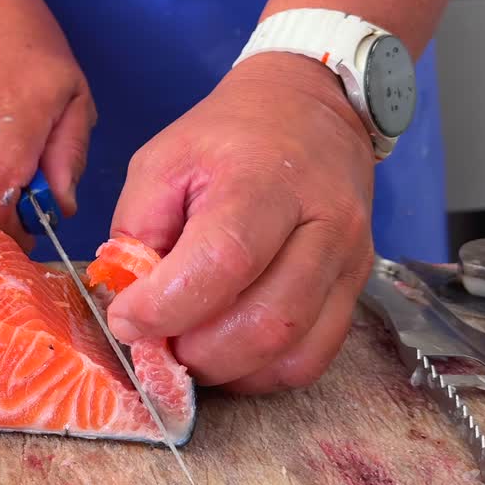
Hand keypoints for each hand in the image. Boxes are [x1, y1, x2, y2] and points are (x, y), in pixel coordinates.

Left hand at [106, 52, 375, 391]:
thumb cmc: (226, 138)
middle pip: (267, 322)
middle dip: (197, 352)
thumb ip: (138, 231)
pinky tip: (229, 351)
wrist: (311, 112)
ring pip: (293, 353)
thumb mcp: (162, 162)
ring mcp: (349, 262)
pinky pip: (313, 360)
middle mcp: (322, 224)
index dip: (167, 306)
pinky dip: (261, 372)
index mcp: (264, 180)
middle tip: (159, 343)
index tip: (127, 320)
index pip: (224, 260)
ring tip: (190, 348)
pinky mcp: (357, 289)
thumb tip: (130, 307)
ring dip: (228, 369)